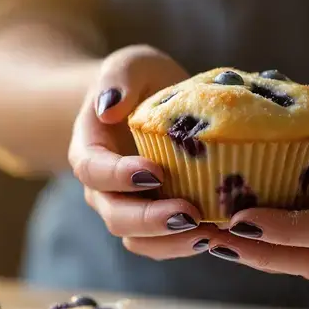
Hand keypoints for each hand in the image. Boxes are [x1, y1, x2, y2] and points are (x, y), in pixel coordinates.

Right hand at [69, 46, 216, 253]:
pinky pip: (164, 243)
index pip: (92, 170)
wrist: (148, 104)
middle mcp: (103, 188)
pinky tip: (218, 233)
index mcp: (89, 149)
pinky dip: (187, 244)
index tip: (153, 171)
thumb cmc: (139, 81)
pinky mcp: (157, 220)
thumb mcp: (132, 64)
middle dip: (150, 220)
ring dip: (172, 242)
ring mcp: (130, 208)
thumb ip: (120, 78)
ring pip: (138, 240)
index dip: (118, 176)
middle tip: (189, 212)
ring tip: (210, 232)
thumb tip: (108, 107)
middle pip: (115, 215)